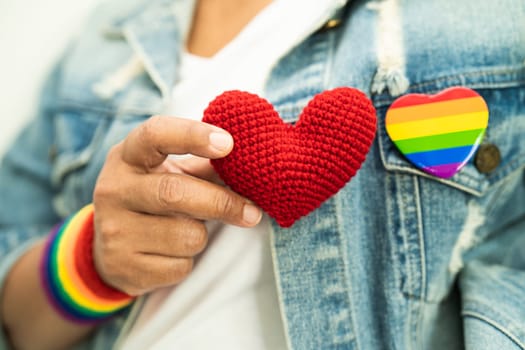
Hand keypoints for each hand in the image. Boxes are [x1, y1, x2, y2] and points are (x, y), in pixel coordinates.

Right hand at [92, 116, 261, 295]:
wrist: (111, 250)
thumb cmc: (152, 199)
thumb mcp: (170, 174)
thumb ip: (205, 167)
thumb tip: (249, 166)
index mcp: (127, 156)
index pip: (155, 135)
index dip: (192, 135)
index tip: (228, 144)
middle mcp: (114, 189)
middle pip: (175, 192)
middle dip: (221, 202)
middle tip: (252, 211)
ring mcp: (115, 230)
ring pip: (186, 235)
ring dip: (202, 235)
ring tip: (188, 230)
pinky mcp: (123, 266)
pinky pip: (179, 267)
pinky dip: (188, 260)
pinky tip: (171, 253)